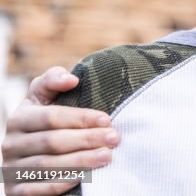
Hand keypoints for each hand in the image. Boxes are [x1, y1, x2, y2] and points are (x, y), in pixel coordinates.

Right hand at [2, 68, 118, 194]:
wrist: (30, 155)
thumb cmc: (46, 120)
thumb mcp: (44, 97)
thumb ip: (52, 80)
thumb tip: (71, 79)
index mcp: (19, 119)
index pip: (51, 117)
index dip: (81, 118)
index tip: (107, 120)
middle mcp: (11, 144)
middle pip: (52, 142)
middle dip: (87, 139)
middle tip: (114, 138)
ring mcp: (11, 169)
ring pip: (48, 166)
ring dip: (80, 161)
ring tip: (107, 156)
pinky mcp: (15, 191)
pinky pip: (38, 189)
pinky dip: (61, 184)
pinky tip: (84, 178)